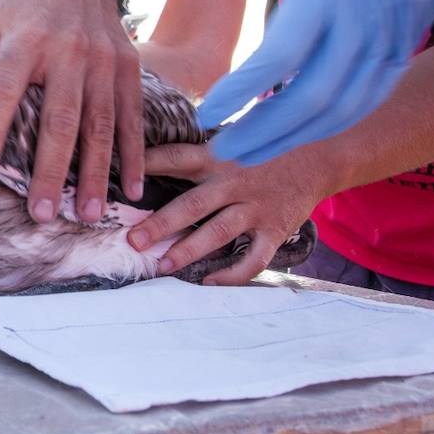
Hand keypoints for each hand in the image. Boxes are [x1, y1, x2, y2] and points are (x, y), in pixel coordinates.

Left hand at [0, 0, 143, 221]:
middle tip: (40, 213)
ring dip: (95, 173)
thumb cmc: (20, 6)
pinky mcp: (129, 70)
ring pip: (100, 124)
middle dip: (51, 169)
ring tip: (87, 215)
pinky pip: (133, 118)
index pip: (3, 88)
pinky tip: (131, 190)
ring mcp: (103, 62)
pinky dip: (134, 156)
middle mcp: (68, 51)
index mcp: (24, 40)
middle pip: (59, 117)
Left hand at [126, 143, 328, 285]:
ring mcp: (256, 208)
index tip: (119, 174)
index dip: (148, 164)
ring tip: (163, 266)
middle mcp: (234, 182)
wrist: (315, 164)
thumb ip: (190, 163)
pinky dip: (232, 274)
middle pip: (193, 203)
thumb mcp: (225, 151)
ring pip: (219, 231)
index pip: (177, 158)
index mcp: (217, 160)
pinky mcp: (275, 231)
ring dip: (189, 250)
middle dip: (161, 223)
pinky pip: (253, 259)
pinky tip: (209, 282)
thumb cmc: (258, 159)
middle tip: (133, 241)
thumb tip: (141, 169)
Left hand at [198, 0, 433, 165]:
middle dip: (261, 132)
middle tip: (218, 150)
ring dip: (294, 135)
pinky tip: (301, 130)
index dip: (242, 90)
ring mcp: (389, 34)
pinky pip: (369, 94)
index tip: (206, 111)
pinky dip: (334, 119)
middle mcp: (361, 18)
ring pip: (340, 105)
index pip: (281, 55)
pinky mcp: (406, 38)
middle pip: (308, 98)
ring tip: (248, 151)